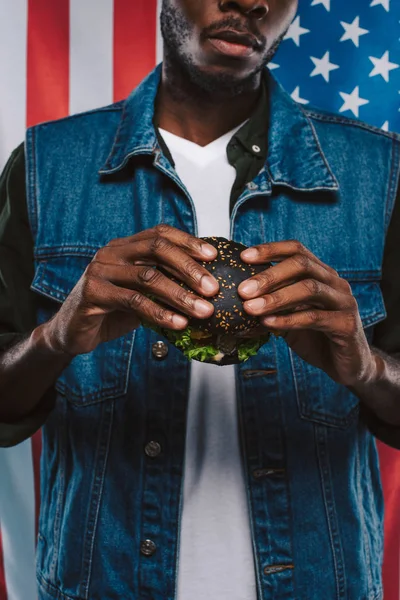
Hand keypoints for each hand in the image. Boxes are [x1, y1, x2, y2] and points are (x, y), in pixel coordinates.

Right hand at [44, 224, 218, 356]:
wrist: (73, 332)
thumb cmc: (114, 310)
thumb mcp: (142, 293)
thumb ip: (164, 282)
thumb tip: (206, 287)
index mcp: (125, 246)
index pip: (160, 234)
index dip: (188, 242)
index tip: (214, 255)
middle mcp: (112, 252)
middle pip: (157, 249)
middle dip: (189, 268)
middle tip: (213, 288)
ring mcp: (100, 270)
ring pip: (148, 277)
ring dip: (180, 295)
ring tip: (204, 311)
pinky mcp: (93, 293)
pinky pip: (133, 301)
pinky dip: (159, 313)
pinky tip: (179, 324)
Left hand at [237, 240, 376, 386]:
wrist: (346, 365)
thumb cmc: (315, 338)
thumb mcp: (289, 317)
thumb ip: (271, 305)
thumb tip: (237, 299)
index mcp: (322, 274)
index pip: (297, 250)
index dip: (270, 250)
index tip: (244, 257)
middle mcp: (335, 282)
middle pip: (302, 265)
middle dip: (269, 275)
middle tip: (243, 290)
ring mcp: (344, 302)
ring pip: (309, 289)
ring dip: (275, 298)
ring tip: (249, 307)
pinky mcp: (347, 325)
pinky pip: (315, 318)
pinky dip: (288, 319)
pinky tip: (268, 324)